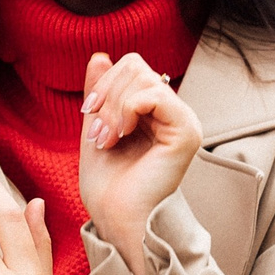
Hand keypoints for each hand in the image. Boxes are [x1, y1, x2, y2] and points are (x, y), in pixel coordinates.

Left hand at [75, 51, 203, 274]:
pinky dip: (126, 110)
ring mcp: (183, 121)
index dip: (104, 82)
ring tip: (106, 140)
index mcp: (157, 111)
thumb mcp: (95, 128)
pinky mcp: (187, 132)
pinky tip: (120, 136)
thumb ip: (99, 93)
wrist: (117, 220)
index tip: (87, 113)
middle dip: (105, 94)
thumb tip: (99, 55)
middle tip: (97, 132)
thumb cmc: (108, 186)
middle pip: (136, 65)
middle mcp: (174, 113)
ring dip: (112, 108)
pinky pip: (154, 95)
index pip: (132, 66)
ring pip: (142, 77)